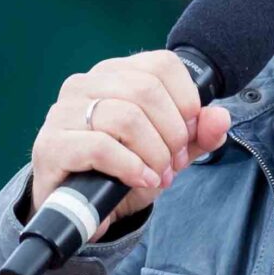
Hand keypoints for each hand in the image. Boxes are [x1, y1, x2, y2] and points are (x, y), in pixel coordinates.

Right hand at [28, 52, 233, 232]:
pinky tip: (141, 180)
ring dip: (154, 153)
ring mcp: (64, 112)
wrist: (80, 209)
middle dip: (172, 133)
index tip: (188, 134)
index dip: (186, 101)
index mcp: (114, 74)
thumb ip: (197, 135)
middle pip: (146, 90)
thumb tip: (221, 117)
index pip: (162, 64)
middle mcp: (85, 84)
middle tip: (174, 163)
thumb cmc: (122, 171)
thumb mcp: (168, 153)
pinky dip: (131, 167)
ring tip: (158, 175)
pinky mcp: (52, 144)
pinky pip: (100, 146)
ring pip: (126, 117)